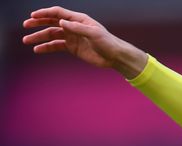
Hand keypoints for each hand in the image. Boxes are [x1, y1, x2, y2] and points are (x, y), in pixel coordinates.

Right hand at [22, 6, 146, 78]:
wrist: (115, 57)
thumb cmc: (108, 42)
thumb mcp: (94, 34)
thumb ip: (77, 28)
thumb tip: (61, 22)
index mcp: (79, 19)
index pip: (58, 13)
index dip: (45, 13)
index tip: (33, 16)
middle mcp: (73, 26)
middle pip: (52, 22)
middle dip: (38, 23)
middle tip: (26, 25)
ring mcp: (72, 37)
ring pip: (52, 35)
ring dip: (39, 37)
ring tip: (26, 40)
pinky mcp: (73, 48)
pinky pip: (56, 46)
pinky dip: (47, 47)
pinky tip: (37, 49)